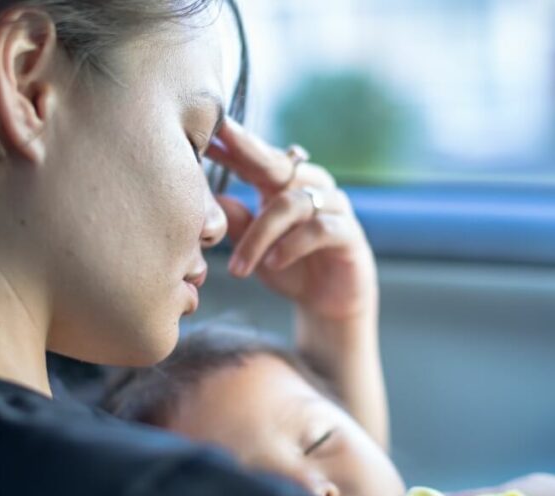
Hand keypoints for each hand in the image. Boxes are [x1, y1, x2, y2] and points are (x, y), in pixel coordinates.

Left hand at [206, 119, 376, 320]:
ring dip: (259, 236)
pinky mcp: (349, 232)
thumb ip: (237, 223)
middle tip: (218, 142)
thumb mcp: (255, 248)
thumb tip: (207, 198)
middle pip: (277, 162)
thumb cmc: (288, 268)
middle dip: (246, 150)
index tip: (205, 130)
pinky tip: (273, 263)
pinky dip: (291, 245)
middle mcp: (311, 187)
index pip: (256, 158)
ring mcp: (333, 206)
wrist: (328, 305)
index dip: (231, 144)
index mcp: (285, 185)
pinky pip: (318, 229)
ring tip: (238, 267)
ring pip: (291, 203)